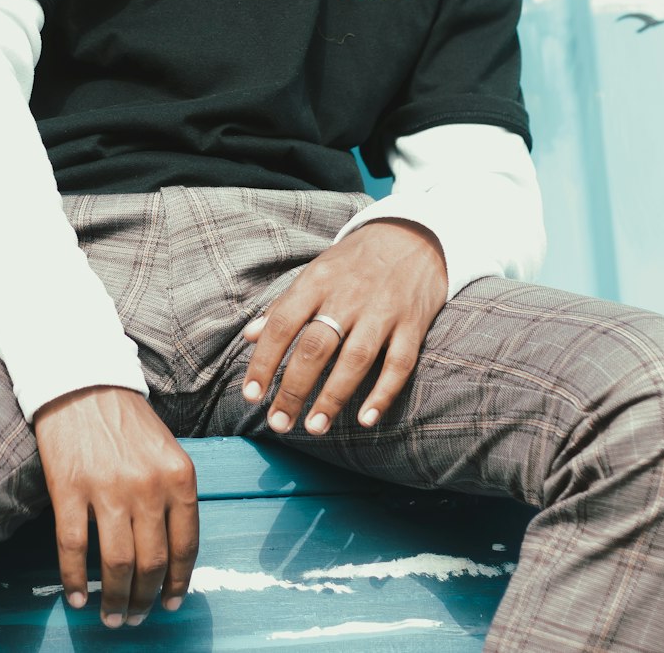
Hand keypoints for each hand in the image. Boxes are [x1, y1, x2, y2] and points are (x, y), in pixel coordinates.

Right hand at [33, 385, 198, 628]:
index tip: (171, 604)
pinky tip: (77, 597)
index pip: (186, 545)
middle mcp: (148, 485)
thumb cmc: (126, 420)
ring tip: (111, 616)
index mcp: (179, 475)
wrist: (83, 382)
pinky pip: (74, 549)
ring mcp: (108, 488)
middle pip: (152, 562)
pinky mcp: (70, 489)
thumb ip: (172, 494)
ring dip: (115, 600)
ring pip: (117, 563)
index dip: (179, 583)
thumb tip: (171, 552)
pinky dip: (75, 580)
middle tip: (136, 617)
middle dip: (145, 599)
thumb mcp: (167, 450)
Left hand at [241, 219, 447, 435]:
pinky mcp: (413, 323)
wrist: (412, 235)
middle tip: (279, 423)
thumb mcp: (316, 271)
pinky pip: (399, 363)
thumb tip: (250, 336)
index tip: (251, 395)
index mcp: (318, 281)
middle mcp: (348, 295)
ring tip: (314, 427)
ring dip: (333, 396)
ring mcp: (383, 310)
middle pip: (315, 346)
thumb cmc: (354, 261)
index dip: (264, 361)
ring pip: (355, 359)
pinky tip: (367, 418)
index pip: (282, 324)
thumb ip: (284, 304)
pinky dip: (384, 393)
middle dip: (294, 388)